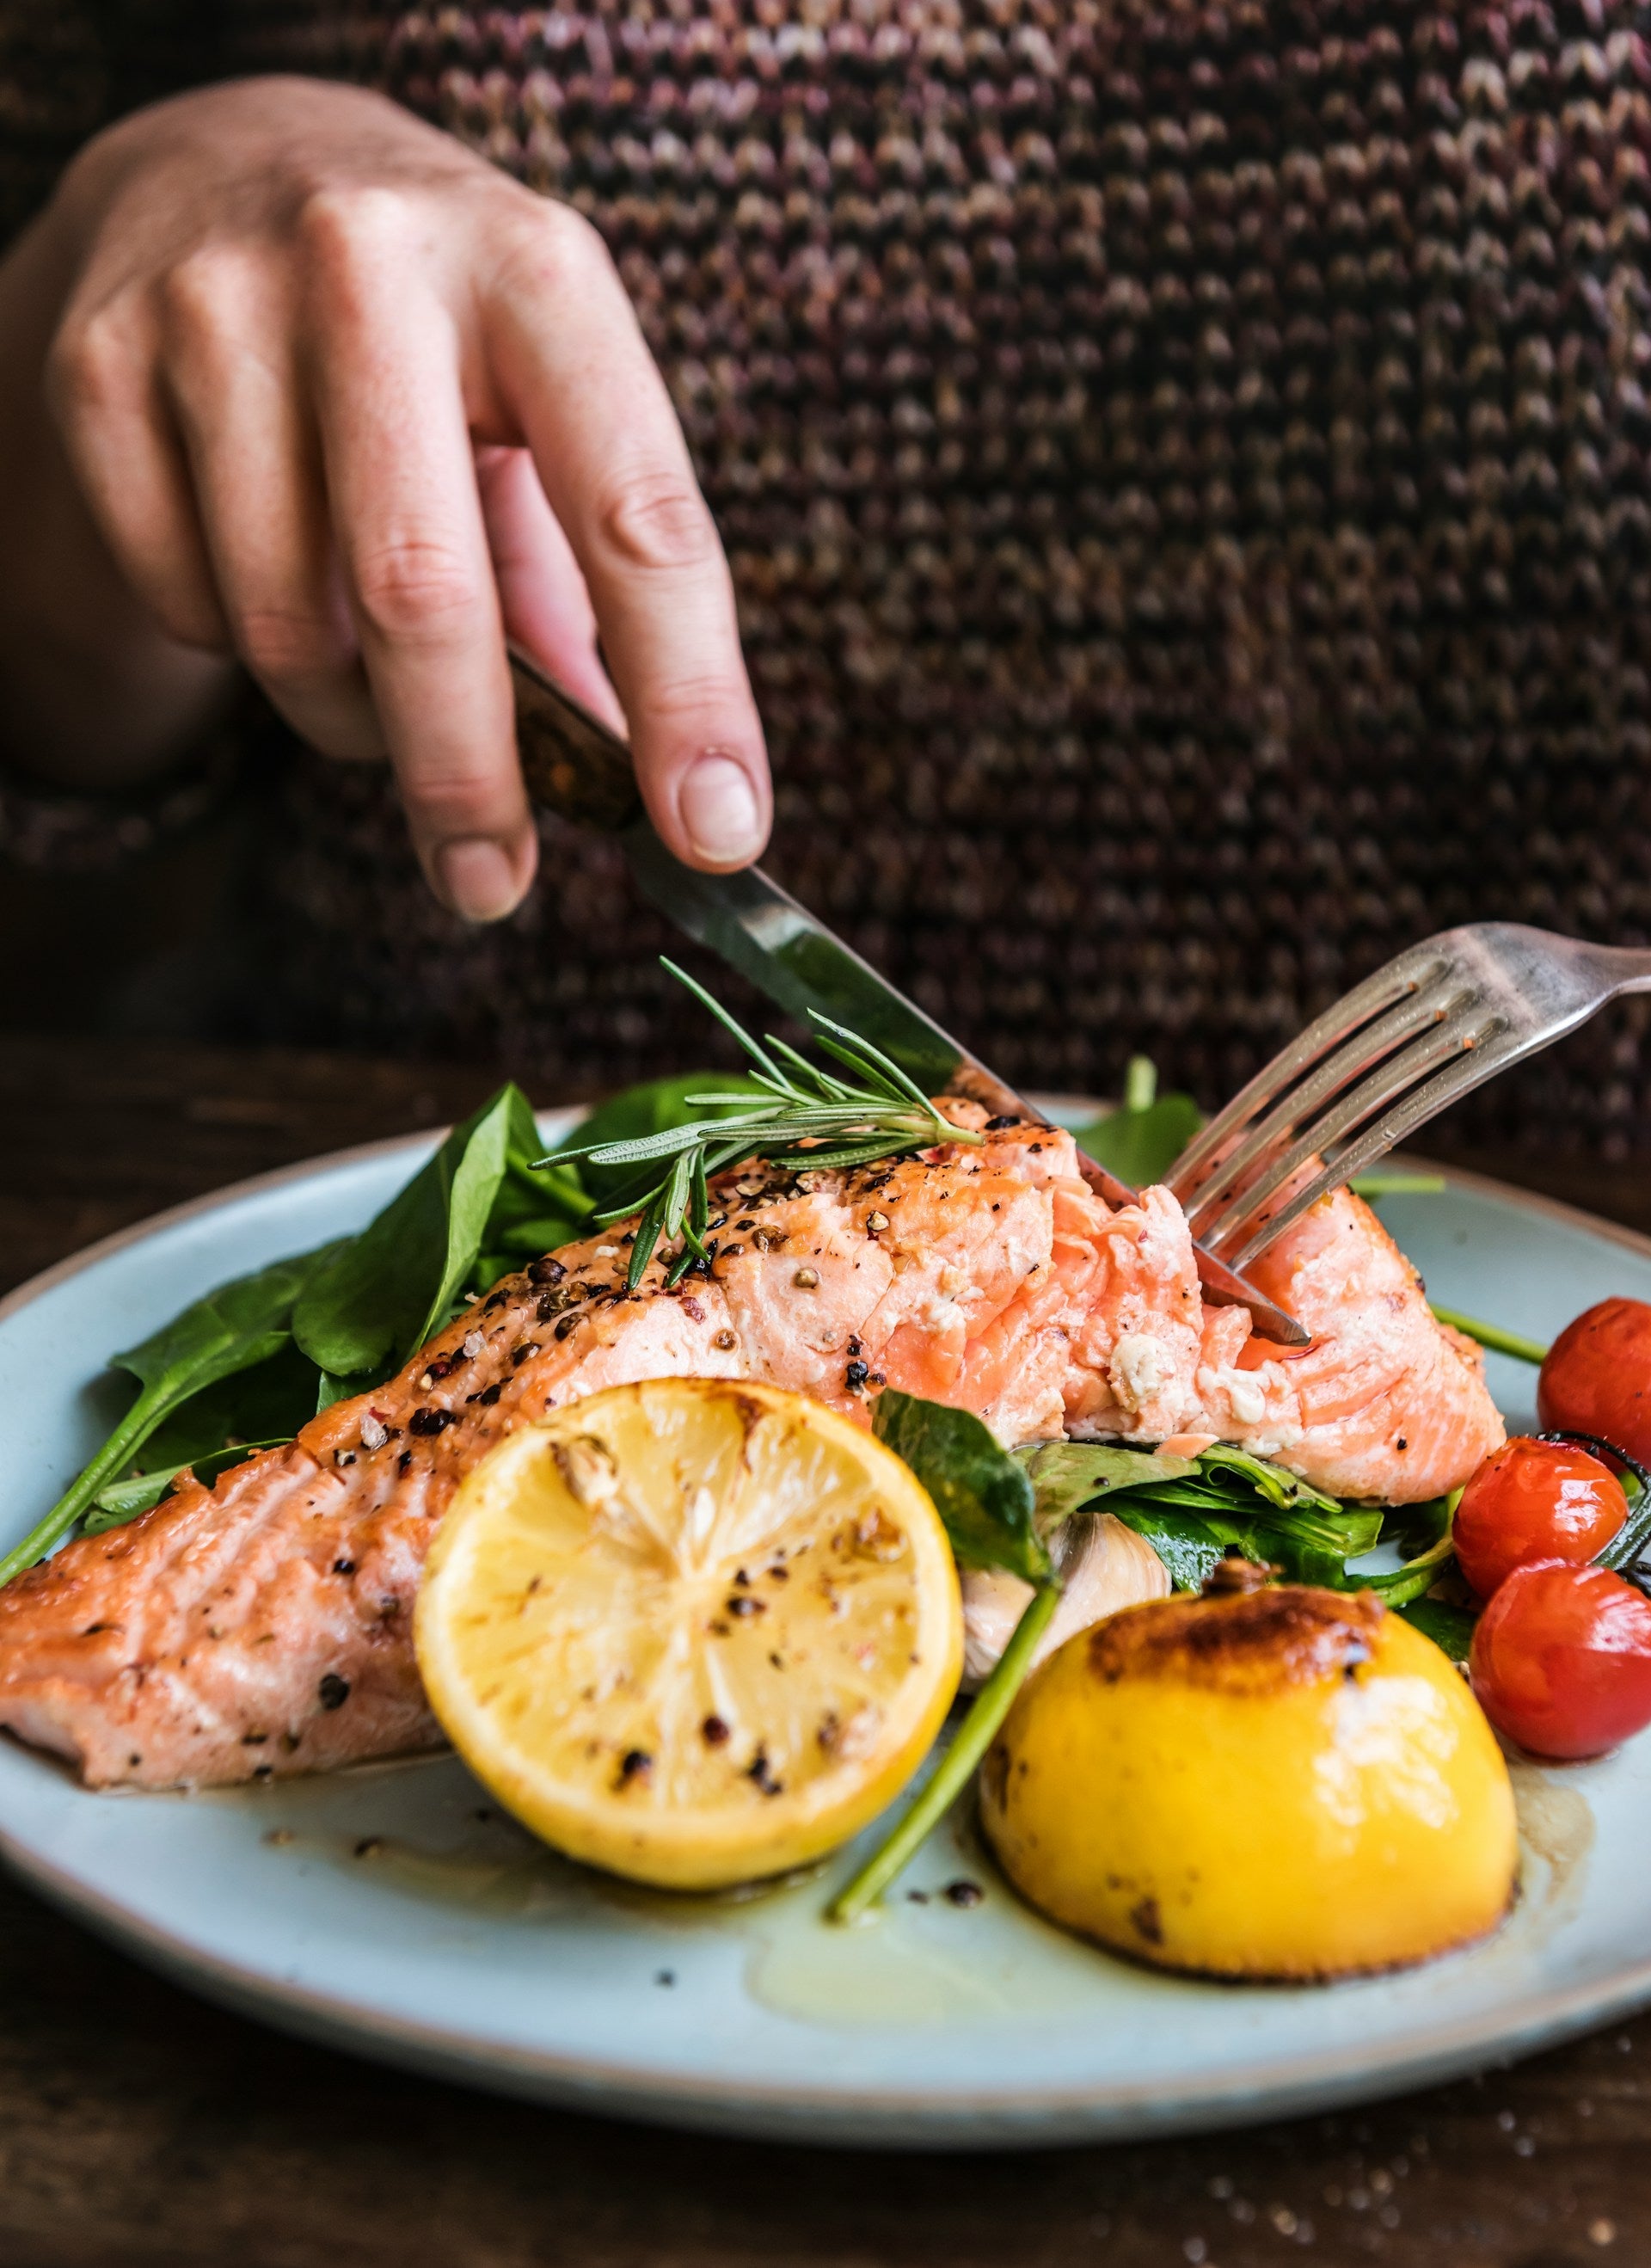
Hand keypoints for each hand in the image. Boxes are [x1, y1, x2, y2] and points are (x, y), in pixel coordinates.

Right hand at [0, 78, 769, 912]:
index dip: (686, 692)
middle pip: (424, 593)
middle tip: (492, 883)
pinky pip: (191, 609)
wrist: (233, 160)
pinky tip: (275, 580)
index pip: (637, 517)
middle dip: (469, 775)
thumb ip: (602, 578)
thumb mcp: (553, 396)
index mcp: (538, 275)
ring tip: (381, 685)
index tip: (714, 825)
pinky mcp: (102, 365)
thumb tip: (672, 784)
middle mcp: (374, 265)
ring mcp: (217, 308)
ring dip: (352, 718)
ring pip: (291, 627)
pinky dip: (245, 650)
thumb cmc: (443, 330)